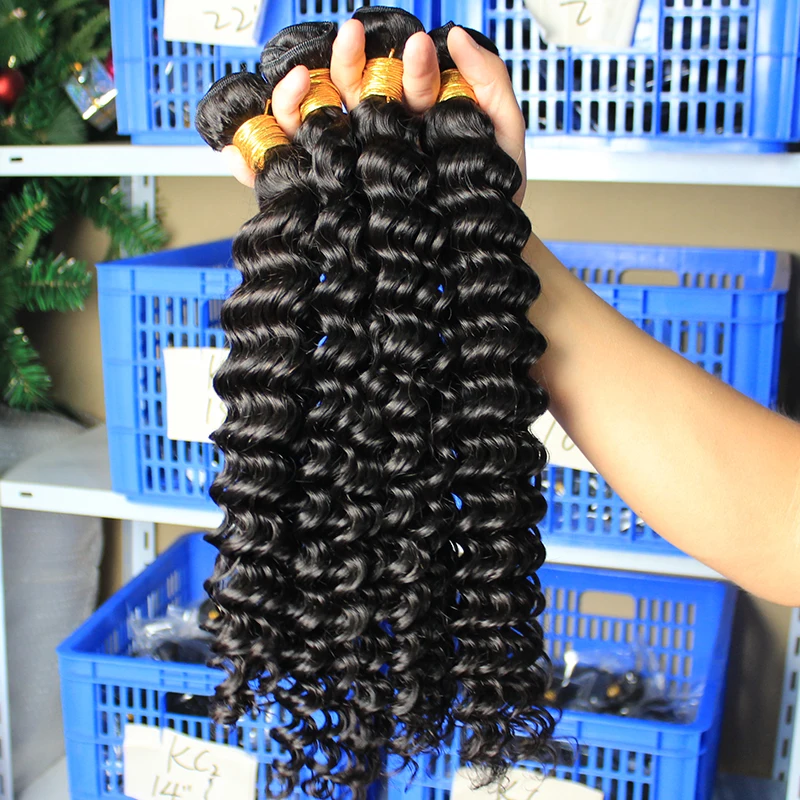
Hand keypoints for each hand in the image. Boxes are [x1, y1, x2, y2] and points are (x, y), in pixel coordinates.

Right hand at [225, 21, 527, 202]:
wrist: (478, 258)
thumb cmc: (490, 197)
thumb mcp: (503, 135)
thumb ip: (489, 81)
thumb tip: (455, 35)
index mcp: (406, 116)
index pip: (384, 77)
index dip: (380, 58)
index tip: (391, 46)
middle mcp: (372, 137)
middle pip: (342, 94)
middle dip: (341, 64)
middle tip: (346, 44)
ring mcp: (346, 169)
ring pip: (307, 129)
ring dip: (293, 103)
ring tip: (296, 86)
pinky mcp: (324, 203)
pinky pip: (281, 180)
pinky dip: (252, 166)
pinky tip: (238, 150)